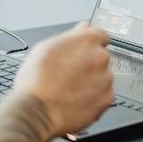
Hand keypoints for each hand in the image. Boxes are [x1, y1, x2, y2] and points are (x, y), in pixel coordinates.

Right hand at [11, 22, 113, 136]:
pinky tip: (76, 100)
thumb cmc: (35, 82)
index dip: (89, 44)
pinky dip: (93, 97)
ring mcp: (106, 78)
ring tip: (69, 90)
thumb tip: (83, 27)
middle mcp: (101, 57)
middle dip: (89, 64)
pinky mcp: (107, 98)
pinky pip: (103, 95)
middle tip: (70, 75)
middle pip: (101, 57)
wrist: (35, 113)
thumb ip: (71, 35)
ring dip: (91, 81)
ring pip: (102, 76)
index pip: (100, 35)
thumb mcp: (45, 48)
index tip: (84, 51)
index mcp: (87, 40)